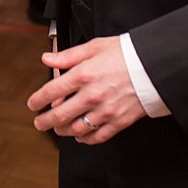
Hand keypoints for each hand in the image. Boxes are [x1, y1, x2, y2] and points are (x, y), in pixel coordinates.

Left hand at [28, 35, 146, 143]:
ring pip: (76, 129)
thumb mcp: (94, 47)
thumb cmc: (126, 53)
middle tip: (39, 123)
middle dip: (45, 121)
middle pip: (59, 115)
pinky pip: (97, 136)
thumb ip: (68, 56)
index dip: (38, 99)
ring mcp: (105, 111)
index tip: (32, 104)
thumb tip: (47, 59)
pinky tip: (80, 136)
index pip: (51, 91)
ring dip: (63, 131)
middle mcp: (91, 95)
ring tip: (58, 129)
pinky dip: (85, 139)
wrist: (155, 66)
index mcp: (83, 74)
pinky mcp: (119, 122)